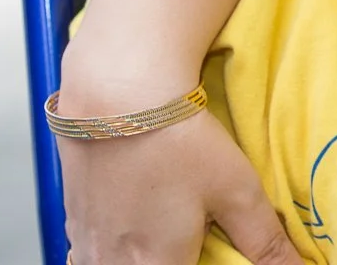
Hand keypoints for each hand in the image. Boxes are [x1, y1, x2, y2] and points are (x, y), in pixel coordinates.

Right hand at [57, 93, 304, 264]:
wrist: (114, 90)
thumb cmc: (176, 139)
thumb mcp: (236, 190)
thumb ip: (265, 242)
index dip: (205, 264)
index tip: (209, 247)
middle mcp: (113, 263)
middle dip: (169, 260)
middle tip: (191, 237)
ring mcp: (87, 240)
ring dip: (137, 258)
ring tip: (159, 234)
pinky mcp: (70, 214)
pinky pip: (89, 250)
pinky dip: (110, 247)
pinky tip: (128, 221)